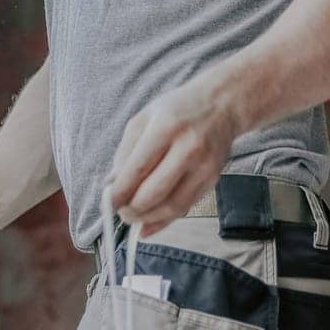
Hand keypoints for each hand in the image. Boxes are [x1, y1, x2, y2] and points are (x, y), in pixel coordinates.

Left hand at [108, 75, 237, 236]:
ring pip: (171, 207)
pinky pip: (185, 208)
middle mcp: (188, 148)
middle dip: (131, 209)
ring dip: (146, 219)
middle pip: (153, 193)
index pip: (137, 170)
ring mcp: (203, 166)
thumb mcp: (144, 119)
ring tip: (132, 217)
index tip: (107, 202)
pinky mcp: (212, 179)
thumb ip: (125, 152)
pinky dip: (164, 220)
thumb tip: (110, 187)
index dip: (119, 193)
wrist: (222, 104)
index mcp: (166, 128)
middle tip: (120, 212)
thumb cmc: (178, 110)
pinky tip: (149, 224)